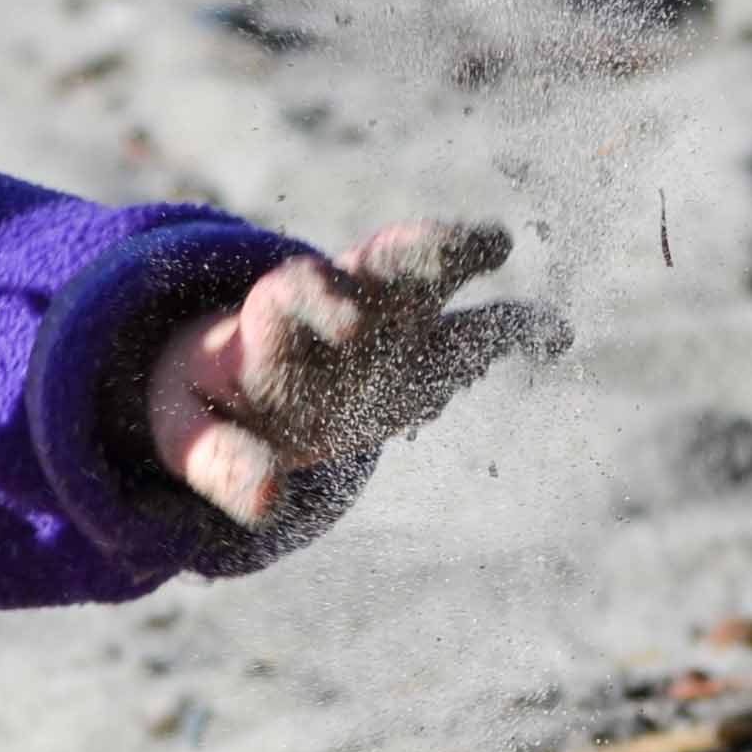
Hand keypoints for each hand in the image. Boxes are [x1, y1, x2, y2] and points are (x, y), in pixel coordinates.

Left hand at [145, 219, 570, 527]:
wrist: (237, 392)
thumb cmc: (210, 407)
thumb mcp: (190, 435)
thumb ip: (220, 464)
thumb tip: (267, 505)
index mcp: (270, 318)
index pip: (295, 290)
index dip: (323, 298)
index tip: (352, 328)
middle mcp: (337, 300)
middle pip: (379, 258)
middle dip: (423, 247)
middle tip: (471, 246)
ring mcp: (388, 318)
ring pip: (435, 279)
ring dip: (475, 272)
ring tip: (520, 279)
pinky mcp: (425, 349)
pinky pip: (474, 330)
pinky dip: (515, 330)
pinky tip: (560, 340)